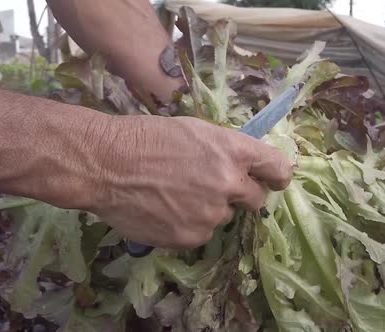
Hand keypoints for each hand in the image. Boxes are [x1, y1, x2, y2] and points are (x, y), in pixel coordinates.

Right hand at [87, 115, 292, 248]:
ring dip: (209, 208)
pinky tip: (165, 209)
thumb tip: (244, 167)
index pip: (278, 168)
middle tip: (214, 187)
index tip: (273, 181)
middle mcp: (230, 184)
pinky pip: (201, 232)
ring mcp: (212, 214)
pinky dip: (188, 224)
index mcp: (233, 151)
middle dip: (242, 194)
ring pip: (224, 216)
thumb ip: (226, 150)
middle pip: (256, 199)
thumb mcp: (195, 131)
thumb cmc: (147, 138)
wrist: (106, 164)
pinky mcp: (192, 237)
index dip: (278, 176)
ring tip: (175, 195)